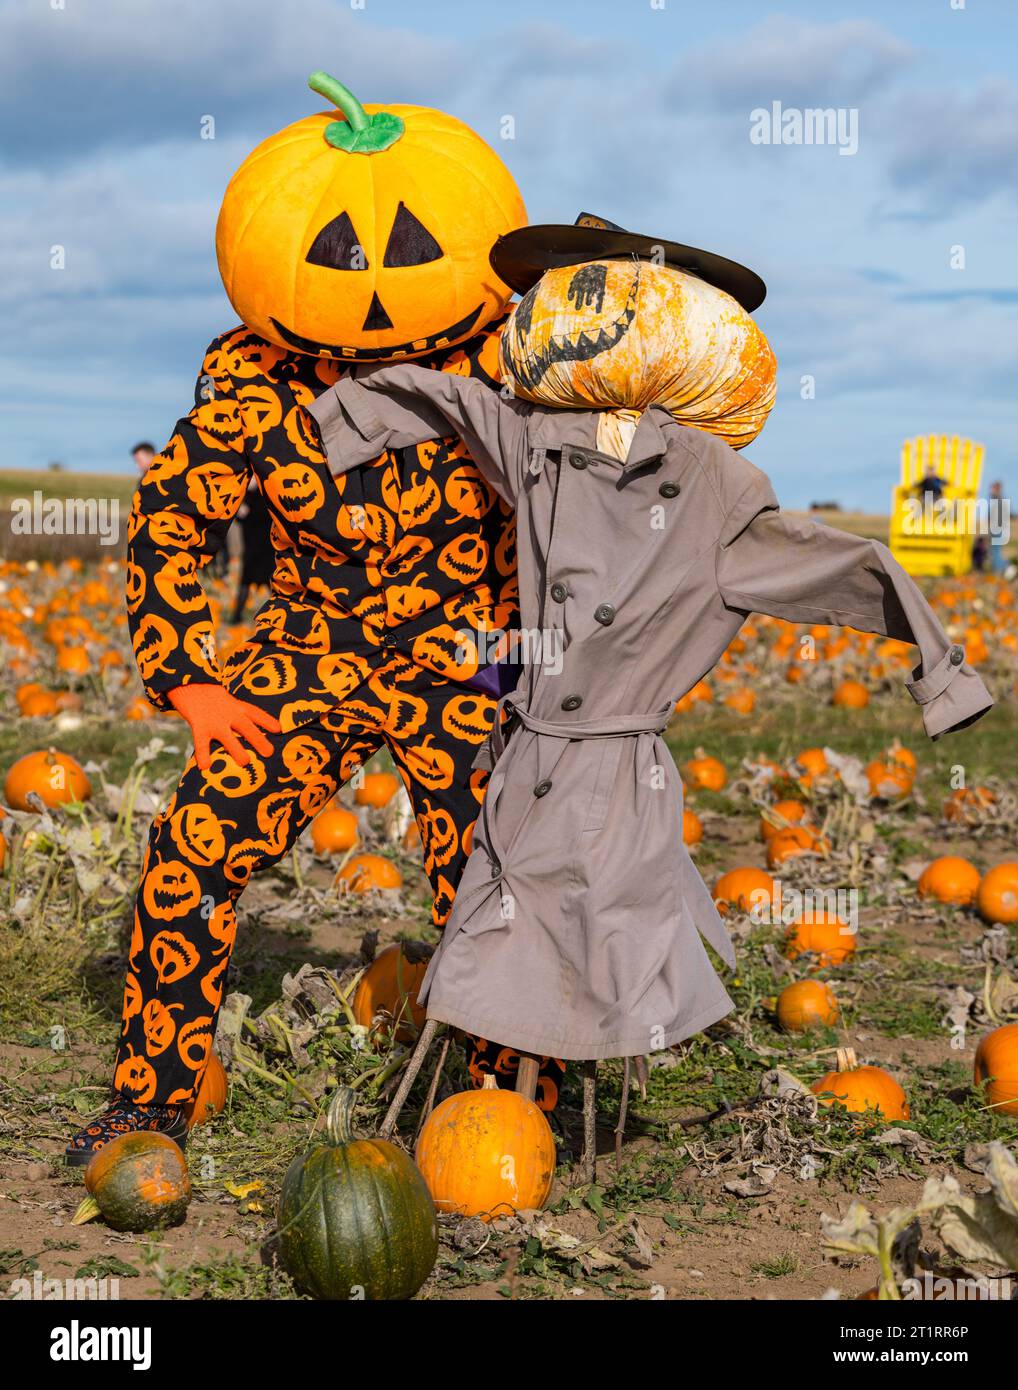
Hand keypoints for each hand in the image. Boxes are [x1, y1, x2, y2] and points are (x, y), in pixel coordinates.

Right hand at [166, 683, 280, 769]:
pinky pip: (202, 743)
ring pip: (228, 738)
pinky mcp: (200, 727)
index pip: (255, 713)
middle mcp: (229, 714)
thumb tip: (244, 726)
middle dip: (259, 740)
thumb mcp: (226, 699)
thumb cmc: (207, 694)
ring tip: (244, 762)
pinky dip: (203, 755)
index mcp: (236, 706)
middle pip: (247, 728)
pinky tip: (205, 767)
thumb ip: (235, 711)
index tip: (279, 729)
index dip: (267, 721)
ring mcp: (215, 722)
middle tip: (269, 752)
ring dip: (237, 750)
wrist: (186, 683)